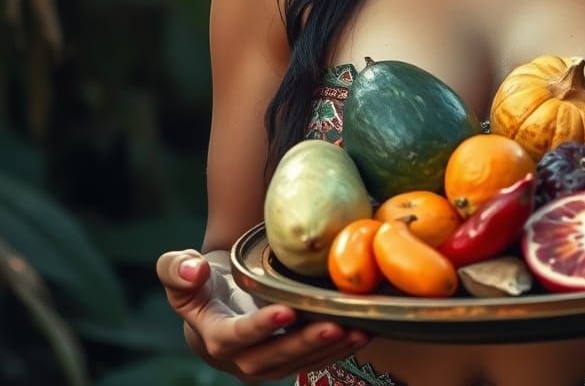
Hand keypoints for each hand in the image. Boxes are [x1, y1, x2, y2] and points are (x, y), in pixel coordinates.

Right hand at [156, 249, 371, 382]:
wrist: (215, 294)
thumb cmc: (199, 279)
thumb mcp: (177, 270)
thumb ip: (175, 269)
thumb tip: (193, 270)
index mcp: (212, 335)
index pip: (234, 337)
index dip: (258, 328)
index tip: (286, 311)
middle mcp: (239, 357)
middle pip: (272, 358)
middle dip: (305, 344)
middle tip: (336, 325)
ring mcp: (264, 363)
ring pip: (298, 363)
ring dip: (330, 350)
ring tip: (359, 331)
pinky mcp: (286, 360)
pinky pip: (312, 360)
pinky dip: (338, 350)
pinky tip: (362, 333)